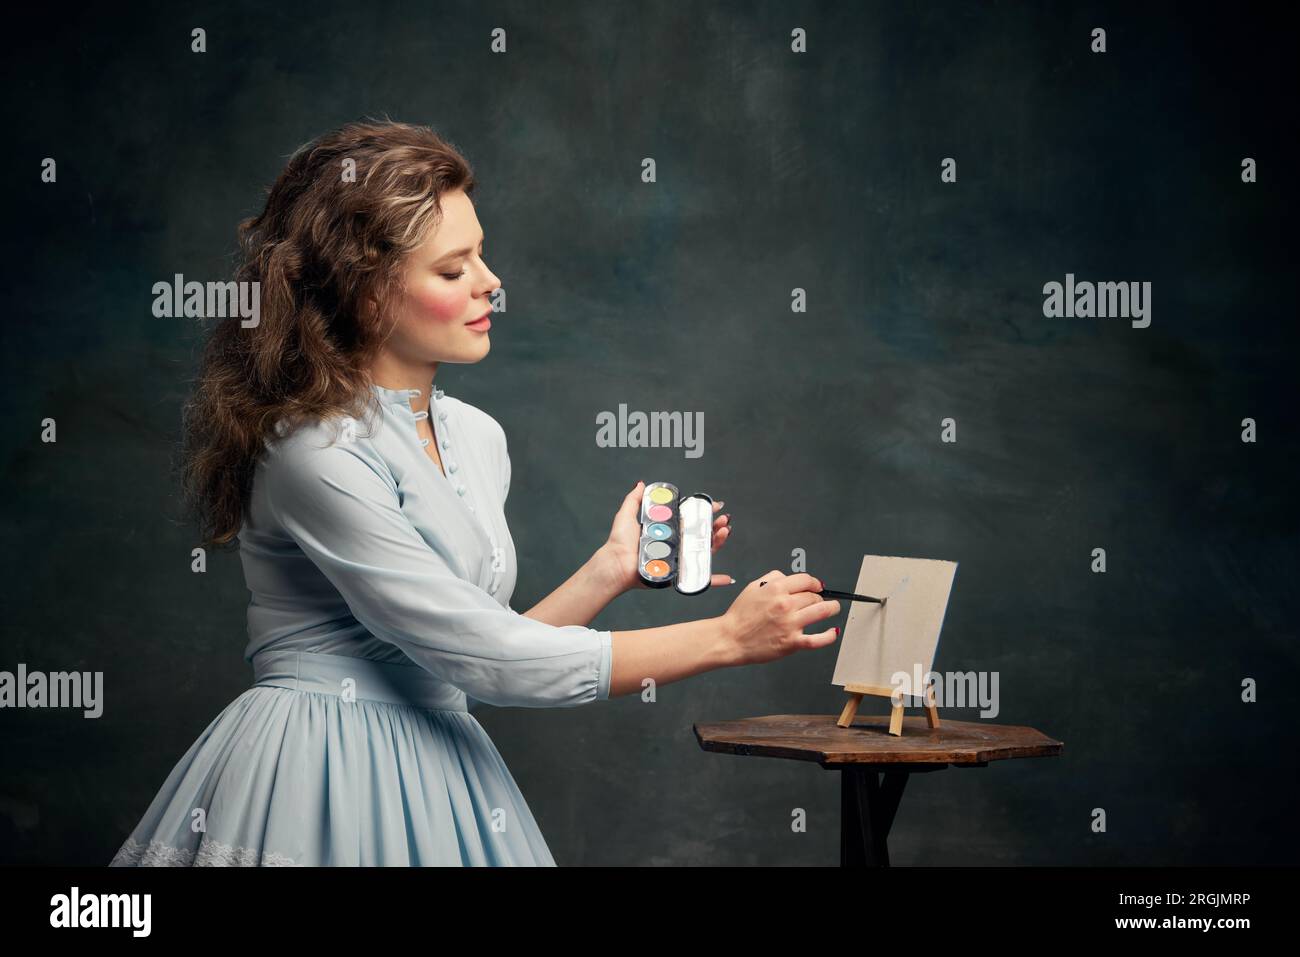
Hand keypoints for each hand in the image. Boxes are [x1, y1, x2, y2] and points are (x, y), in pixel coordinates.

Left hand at [596, 480, 733, 595]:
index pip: (690, 519)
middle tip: (723, 520)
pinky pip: (698, 578)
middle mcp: (675, 544)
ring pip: (704, 551)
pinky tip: (726, 578)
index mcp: (667, 530)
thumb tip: (641, 484)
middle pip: (701, 534)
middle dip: (716, 525)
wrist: (616, 564)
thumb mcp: (627, 515)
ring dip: (719, 541)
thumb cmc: (619, 542)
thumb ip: (634, 499)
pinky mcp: (677, 574)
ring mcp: (678, 559)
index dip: (704, 512)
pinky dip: (713, 580)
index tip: (714, 505)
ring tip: (724, 531)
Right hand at [718, 569, 840, 665]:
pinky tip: (833, 632)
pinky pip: (817, 639)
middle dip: (819, 597)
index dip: (815, 583)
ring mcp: (790, 623)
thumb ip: (772, 578)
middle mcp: (785, 604)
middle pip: (814, 596)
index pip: (806, 580)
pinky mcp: (792, 642)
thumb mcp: (753, 587)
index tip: (817, 586)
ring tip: (833, 609)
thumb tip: (788, 578)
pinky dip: (828, 636)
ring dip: (831, 609)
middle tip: (819, 600)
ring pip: (821, 611)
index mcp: (776, 589)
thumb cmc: (740, 616)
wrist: (731, 638)